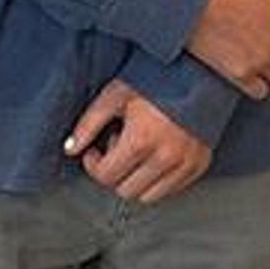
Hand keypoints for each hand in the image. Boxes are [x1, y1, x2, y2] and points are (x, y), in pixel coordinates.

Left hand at [64, 79, 211, 203]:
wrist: (198, 71)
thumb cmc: (153, 80)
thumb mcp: (114, 96)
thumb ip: (88, 125)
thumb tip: (70, 150)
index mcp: (141, 140)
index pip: (106, 176)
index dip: (93, 165)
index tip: (94, 150)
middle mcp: (165, 158)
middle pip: (125, 191)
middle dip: (114, 172)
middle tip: (117, 146)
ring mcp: (185, 164)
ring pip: (148, 197)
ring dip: (135, 179)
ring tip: (138, 150)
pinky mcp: (200, 166)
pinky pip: (172, 190)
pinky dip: (158, 180)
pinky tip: (155, 154)